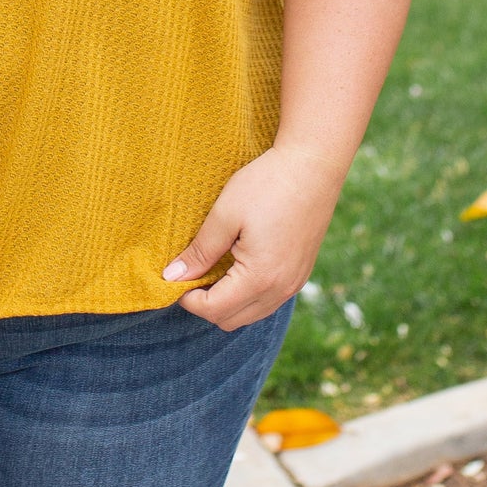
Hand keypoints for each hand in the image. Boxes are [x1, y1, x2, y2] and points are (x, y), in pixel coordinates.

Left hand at [163, 143, 342, 329]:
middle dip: (204, 304)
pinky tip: (236, 265)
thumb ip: (199, 251)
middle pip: (230, 320)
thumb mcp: (225, 215)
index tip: (173, 275)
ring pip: (250, 314)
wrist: (314, 166)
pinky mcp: (300, 274)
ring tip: (211, 267)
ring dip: (226, 301)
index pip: (213, 310)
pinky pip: (267, 301)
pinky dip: (246, 294)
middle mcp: (280, 289)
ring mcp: (294, 284)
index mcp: (259, 278)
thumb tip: (172, 276)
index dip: (186, 298)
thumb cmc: (267, 185)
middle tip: (190, 272)